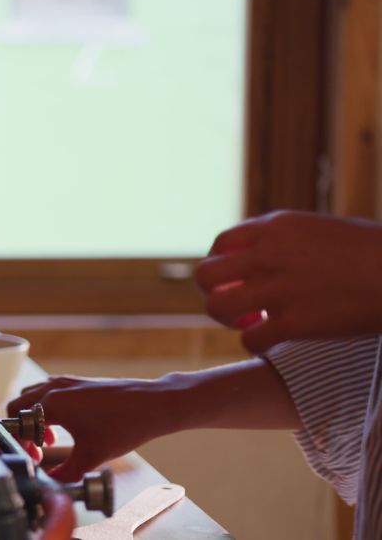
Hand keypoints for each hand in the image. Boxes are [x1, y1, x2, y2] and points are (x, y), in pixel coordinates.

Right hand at [7, 375, 178, 481]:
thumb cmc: (124, 426)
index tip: (35, 458)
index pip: (18, 420)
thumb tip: (49, 485)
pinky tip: (67, 425)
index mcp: (53, 403)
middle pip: (20, 405)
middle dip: (25, 430)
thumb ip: (64, 474)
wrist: (153, 404)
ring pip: (34, 396)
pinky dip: (48, 408)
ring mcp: (67, 382)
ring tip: (52, 439)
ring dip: (35, 418)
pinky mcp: (78, 382)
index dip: (21, 443)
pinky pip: (50, 392)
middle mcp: (55, 387)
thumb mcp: (91, 457)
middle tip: (39, 450)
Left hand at [195, 210, 381, 352]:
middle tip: (238, 304)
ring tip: (252, 322)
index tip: (236, 279)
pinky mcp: (294, 323)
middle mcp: (269, 255)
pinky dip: (256, 345)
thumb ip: (285, 240)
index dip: (221, 264)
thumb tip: (261, 253)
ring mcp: (278, 289)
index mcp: (277, 227)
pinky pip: (249, 340)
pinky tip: (273, 342)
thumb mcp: (320, 229)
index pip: (221, 244)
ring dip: (228, 319)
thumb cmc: (373, 252)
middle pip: (205, 275)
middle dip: (214, 293)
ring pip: (216, 307)